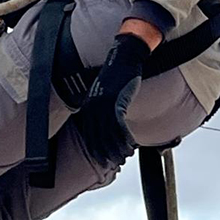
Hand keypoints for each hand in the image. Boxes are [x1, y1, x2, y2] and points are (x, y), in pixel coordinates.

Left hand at [77, 34, 152, 166]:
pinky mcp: (117, 100)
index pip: (89, 134)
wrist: (125, 55)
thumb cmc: (117, 74)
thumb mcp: (104, 91)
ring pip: (110, 134)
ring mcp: (105, 103)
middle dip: (107, 152)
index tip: (104, 161)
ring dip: (118, 148)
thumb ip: (102, 106)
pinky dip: (125, 138)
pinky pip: (120, 126)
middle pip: (98, 137)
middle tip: (116, 163)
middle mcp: (93, 105)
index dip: (96, 149)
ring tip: (126, 157)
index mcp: (88, 104)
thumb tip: (107, 123)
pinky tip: (131, 146)